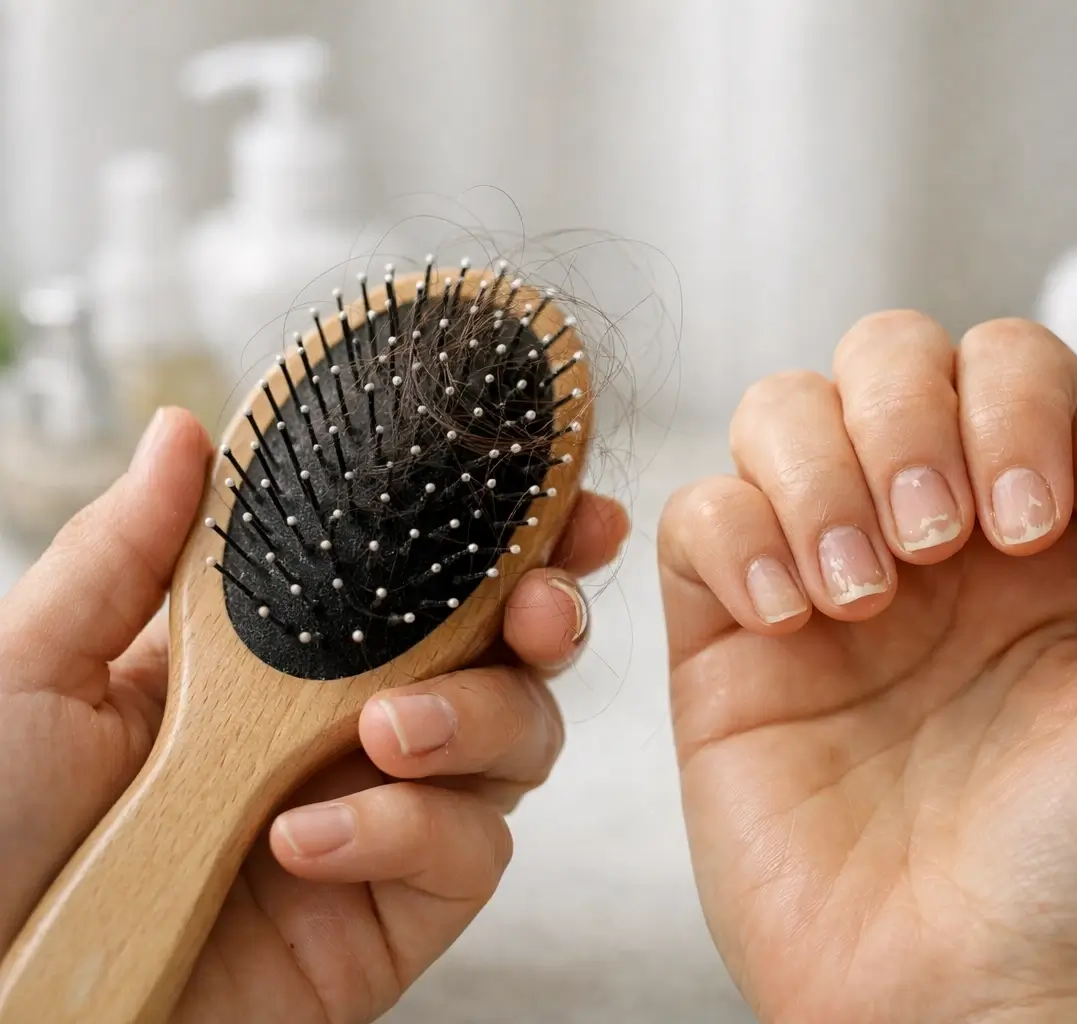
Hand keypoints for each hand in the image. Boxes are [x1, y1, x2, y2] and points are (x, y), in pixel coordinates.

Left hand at [0, 408, 627, 1021]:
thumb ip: (123, 555)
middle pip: (504, 652)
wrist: (3, 1012)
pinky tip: (305, 845)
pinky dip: (407, 833)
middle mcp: (347, 730)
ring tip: (384, 733)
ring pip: (519, 743)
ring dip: (479, 718)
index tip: (555, 492)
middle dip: (549, 614)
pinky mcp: (394, 918)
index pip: (415, 578)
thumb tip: (185, 434)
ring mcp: (380, 822)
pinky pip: (469, 856)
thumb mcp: (36, 673)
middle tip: (541, 607)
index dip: (499, 533)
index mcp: (277, 657)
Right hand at [660, 314, 1076, 1023]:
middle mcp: (935, 550)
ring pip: (778, 413)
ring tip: (863, 593)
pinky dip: (735, 533)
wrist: (990, 1019)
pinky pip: (697, 519)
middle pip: (886, 357)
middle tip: (937, 544)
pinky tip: (792, 618)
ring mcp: (827, 591)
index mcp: (1053, 546)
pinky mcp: (732, 653)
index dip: (1012, 403)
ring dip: (819, 469)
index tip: (1028, 529)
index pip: (1014, 371)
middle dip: (907, 413)